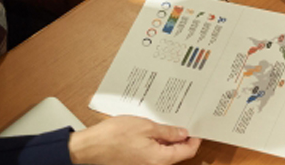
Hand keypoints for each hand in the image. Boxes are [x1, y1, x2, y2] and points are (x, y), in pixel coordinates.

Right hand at [69, 116, 200, 164]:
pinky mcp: (134, 164)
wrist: (87, 148)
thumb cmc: (112, 137)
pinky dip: (155, 144)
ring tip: (164, 125)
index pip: (187, 152)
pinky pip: (151, 155)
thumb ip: (167, 131)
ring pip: (163, 154)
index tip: (197, 130)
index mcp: (159, 159)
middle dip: (180, 139)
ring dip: (166, 141)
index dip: (194, 140)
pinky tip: (151, 132)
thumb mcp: (145, 127)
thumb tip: (182, 133)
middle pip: (176, 154)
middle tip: (182, 124)